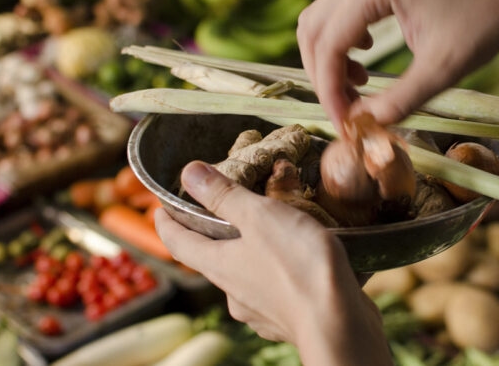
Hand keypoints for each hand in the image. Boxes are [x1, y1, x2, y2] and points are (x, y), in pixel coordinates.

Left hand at [154, 161, 391, 364]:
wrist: (339, 325)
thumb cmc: (298, 266)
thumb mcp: (259, 217)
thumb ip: (224, 195)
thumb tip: (189, 173)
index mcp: (218, 265)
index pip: (177, 241)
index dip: (166, 221)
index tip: (159, 208)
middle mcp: (232, 292)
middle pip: (211, 258)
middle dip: (214, 235)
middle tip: (223, 211)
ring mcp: (259, 311)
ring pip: (245, 276)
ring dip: (250, 254)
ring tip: (271, 233)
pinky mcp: (287, 319)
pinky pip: (274, 291)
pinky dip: (278, 274)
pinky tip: (296, 263)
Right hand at [297, 0, 498, 129]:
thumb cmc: (484, 24)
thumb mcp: (442, 70)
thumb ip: (398, 101)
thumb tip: (360, 126)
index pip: (328, 43)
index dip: (329, 89)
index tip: (344, 124)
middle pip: (313, 29)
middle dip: (323, 76)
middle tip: (346, 111)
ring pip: (321, 22)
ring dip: (329, 61)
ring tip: (358, 88)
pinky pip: (339, 14)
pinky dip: (342, 45)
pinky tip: (365, 62)